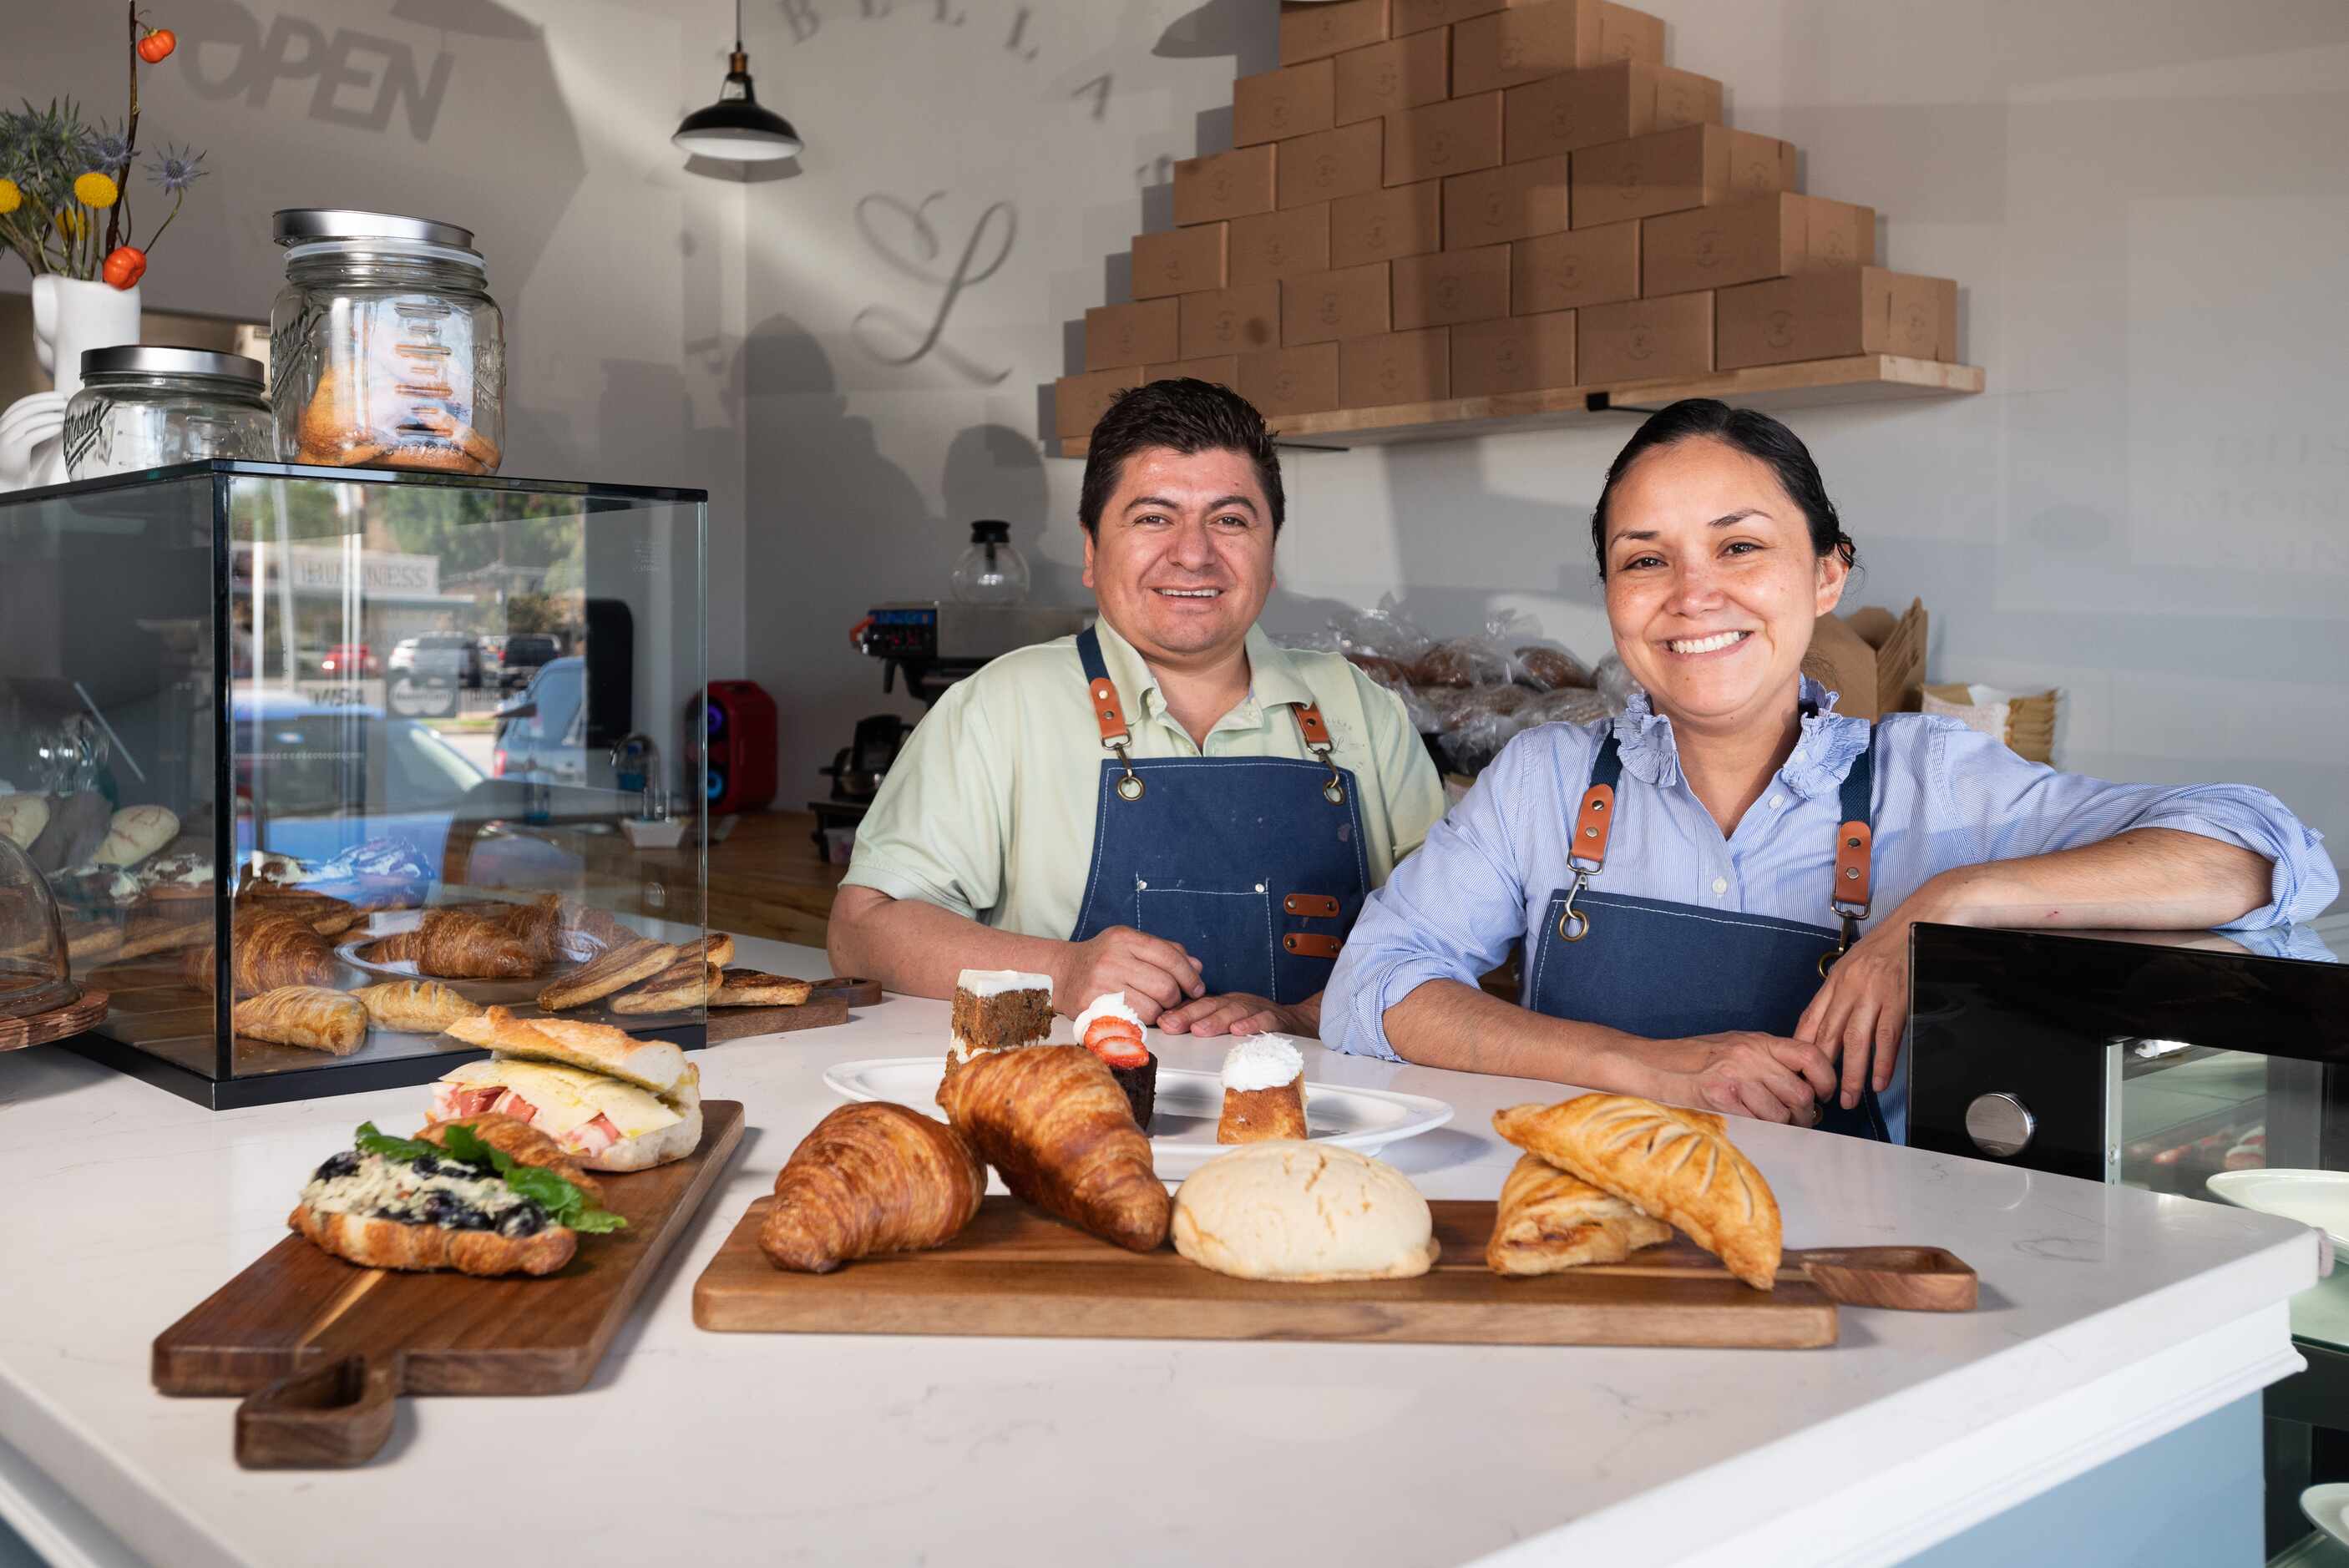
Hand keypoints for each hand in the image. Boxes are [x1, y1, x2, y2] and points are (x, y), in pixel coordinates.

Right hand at [1053, 926, 1203, 1022]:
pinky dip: (1142, 1024)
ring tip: (1152, 1008)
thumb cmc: (1102, 959)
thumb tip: (1197, 967)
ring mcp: (1100, 984)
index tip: (1197, 989)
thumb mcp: (1130, 945)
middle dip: (1176, 998)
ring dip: (1159, 1013)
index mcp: (1124, 938)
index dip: (1190, 977)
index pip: (1170, 957)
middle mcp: (1112, 959)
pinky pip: (1132, 1023)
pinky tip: (1138, 1016)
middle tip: (1172, 1001)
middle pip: (1165, 986)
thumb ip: (1165, 952)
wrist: (1060, 973)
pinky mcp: (1092, 1007)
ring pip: (1152, 1009)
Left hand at [1157, 992, 1311, 1037]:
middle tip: (1172, 1024)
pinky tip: (1240, 1031)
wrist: (1299, 1022)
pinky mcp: (1277, 1020)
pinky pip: (1265, 1021)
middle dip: (1190, 1015)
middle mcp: (1238, 1004)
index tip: (1161, 1022)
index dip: (1179, 1013)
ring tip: (1200, 1030)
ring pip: (1235, 1012)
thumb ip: (1204, 1022)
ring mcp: (1257, 1010)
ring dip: (1217, 1020)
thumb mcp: (1229, 1020)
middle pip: (1212, 1006)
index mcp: (1225, 1004)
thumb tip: (1169, 1028)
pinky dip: (1253, 1025)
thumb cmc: (1257, 1022)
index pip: (1199, 1006)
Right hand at [1644, 1031, 1838, 1124]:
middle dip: (1807, 1114)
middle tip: (1801, 1120)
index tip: (1825, 1093)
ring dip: (1787, 1128)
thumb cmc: (1693, 1058)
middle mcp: (1749, 1056)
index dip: (1826, 1078)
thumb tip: (1803, 1083)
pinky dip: (1765, 1131)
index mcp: (1757, 1041)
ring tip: (1779, 1128)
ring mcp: (1735, 1078)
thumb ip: (1767, 1059)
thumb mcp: (1735, 1045)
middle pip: (1800, 1093)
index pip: (1810, 1055)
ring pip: (1783, 1114)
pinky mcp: (1721, 1099)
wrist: (1652, 1065)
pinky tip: (1758, 1129)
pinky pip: (1759, 1123)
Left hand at [1795, 897, 1933, 1110]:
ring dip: (1851, 1074)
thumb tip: (1829, 1024)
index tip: (1798, 1072)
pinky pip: (1887, 1037)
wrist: (1918, 922)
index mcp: (1835, 980)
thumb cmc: (1887, 944)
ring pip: (1856, 1042)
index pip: (1810, 1020)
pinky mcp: (1898, 999)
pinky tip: (1879, 1082)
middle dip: (1822, 1070)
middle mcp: (1849, 988)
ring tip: (1848, 1098)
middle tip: (1820, 1095)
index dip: (1802, 1049)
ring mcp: (1873, 994)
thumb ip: (1840, 992)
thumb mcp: (1854, 964)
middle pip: (1829, 1036)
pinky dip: (1882, 1063)